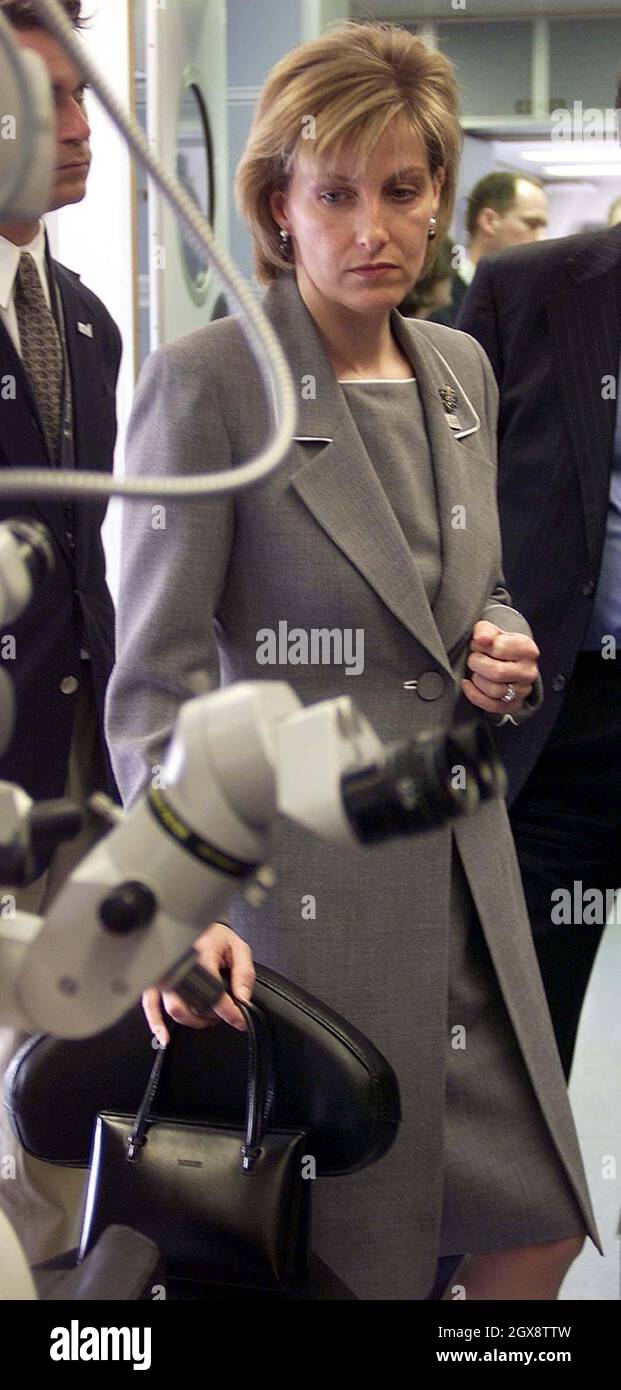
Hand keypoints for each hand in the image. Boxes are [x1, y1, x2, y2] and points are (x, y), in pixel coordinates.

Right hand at [142, 921, 255, 1046]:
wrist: (197, 923)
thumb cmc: (216, 936)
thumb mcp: (238, 948)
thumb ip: (244, 973)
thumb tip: (243, 998)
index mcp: (201, 954)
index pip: (214, 992)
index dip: (229, 1012)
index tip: (240, 1020)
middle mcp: (179, 965)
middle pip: (191, 1005)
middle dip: (210, 1018)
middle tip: (223, 1015)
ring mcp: (164, 974)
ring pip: (174, 1009)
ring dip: (193, 1021)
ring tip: (206, 1018)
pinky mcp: (155, 980)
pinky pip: (150, 1005)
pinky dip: (156, 1024)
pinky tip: (164, 1036)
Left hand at [461, 620, 539, 716]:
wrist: (507, 661)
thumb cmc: (498, 645)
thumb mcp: (492, 631)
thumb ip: (485, 630)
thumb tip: (481, 639)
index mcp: (527, 649)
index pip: (499, 649)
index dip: (481, 647)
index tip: (478, 645)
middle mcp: (529, 671)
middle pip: (497, 673)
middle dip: (477, 664)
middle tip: (474, 658)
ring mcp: (523, 690)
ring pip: (494, 691)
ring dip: (477, 679)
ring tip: (476, 670)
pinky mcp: (513, 705)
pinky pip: (492, 706)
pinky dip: (475, 695)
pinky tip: (468, 684)